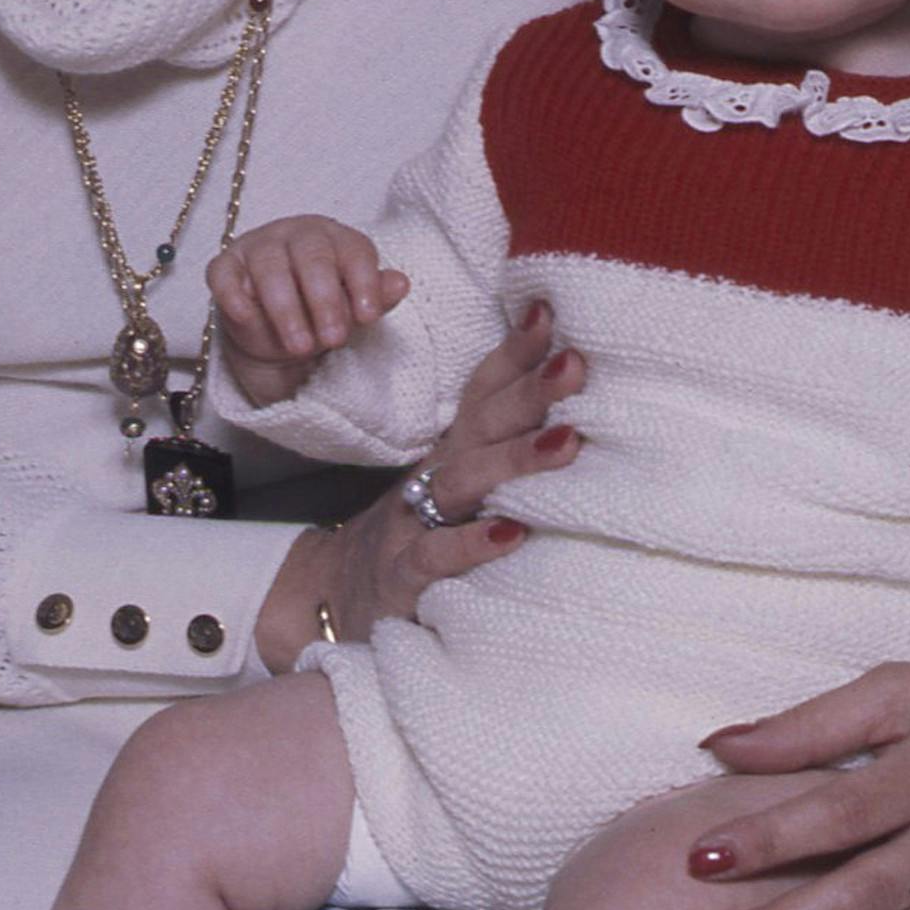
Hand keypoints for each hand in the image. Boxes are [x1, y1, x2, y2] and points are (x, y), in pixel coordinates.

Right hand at [208, 216, 406, 405]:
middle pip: (312, 256)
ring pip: (269, 266)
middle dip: (325, 300)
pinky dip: (233, 295)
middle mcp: (297, 235)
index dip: (363, 283)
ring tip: (300, 346)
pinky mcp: (224, 267)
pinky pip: (223, 274)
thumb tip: (400, 283)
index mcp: (335, 238)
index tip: (368, 318)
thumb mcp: (351, 311)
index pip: (353, 251)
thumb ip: (375, 298)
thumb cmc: (321, 312)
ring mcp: (258, 247)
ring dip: (286, 308)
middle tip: (334, 339)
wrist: (277, 334)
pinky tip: (245, 317)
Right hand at [250, 301, 584, 667]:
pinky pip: (435, 556)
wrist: (333, 597)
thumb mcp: (454, 483)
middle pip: (482, 426)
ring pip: (463, 482)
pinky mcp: (403, 576)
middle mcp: (434, 478)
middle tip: (575, 362)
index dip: (515, 353)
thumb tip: (563, 399)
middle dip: (530, 391)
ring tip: (567, 441)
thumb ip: (499, 446)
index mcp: (452, 453)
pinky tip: (513, 533)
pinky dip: (472, 545)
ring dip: (514, 459)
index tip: (551, 312)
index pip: (484, 392)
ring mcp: (413, 523)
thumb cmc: (416, 534)